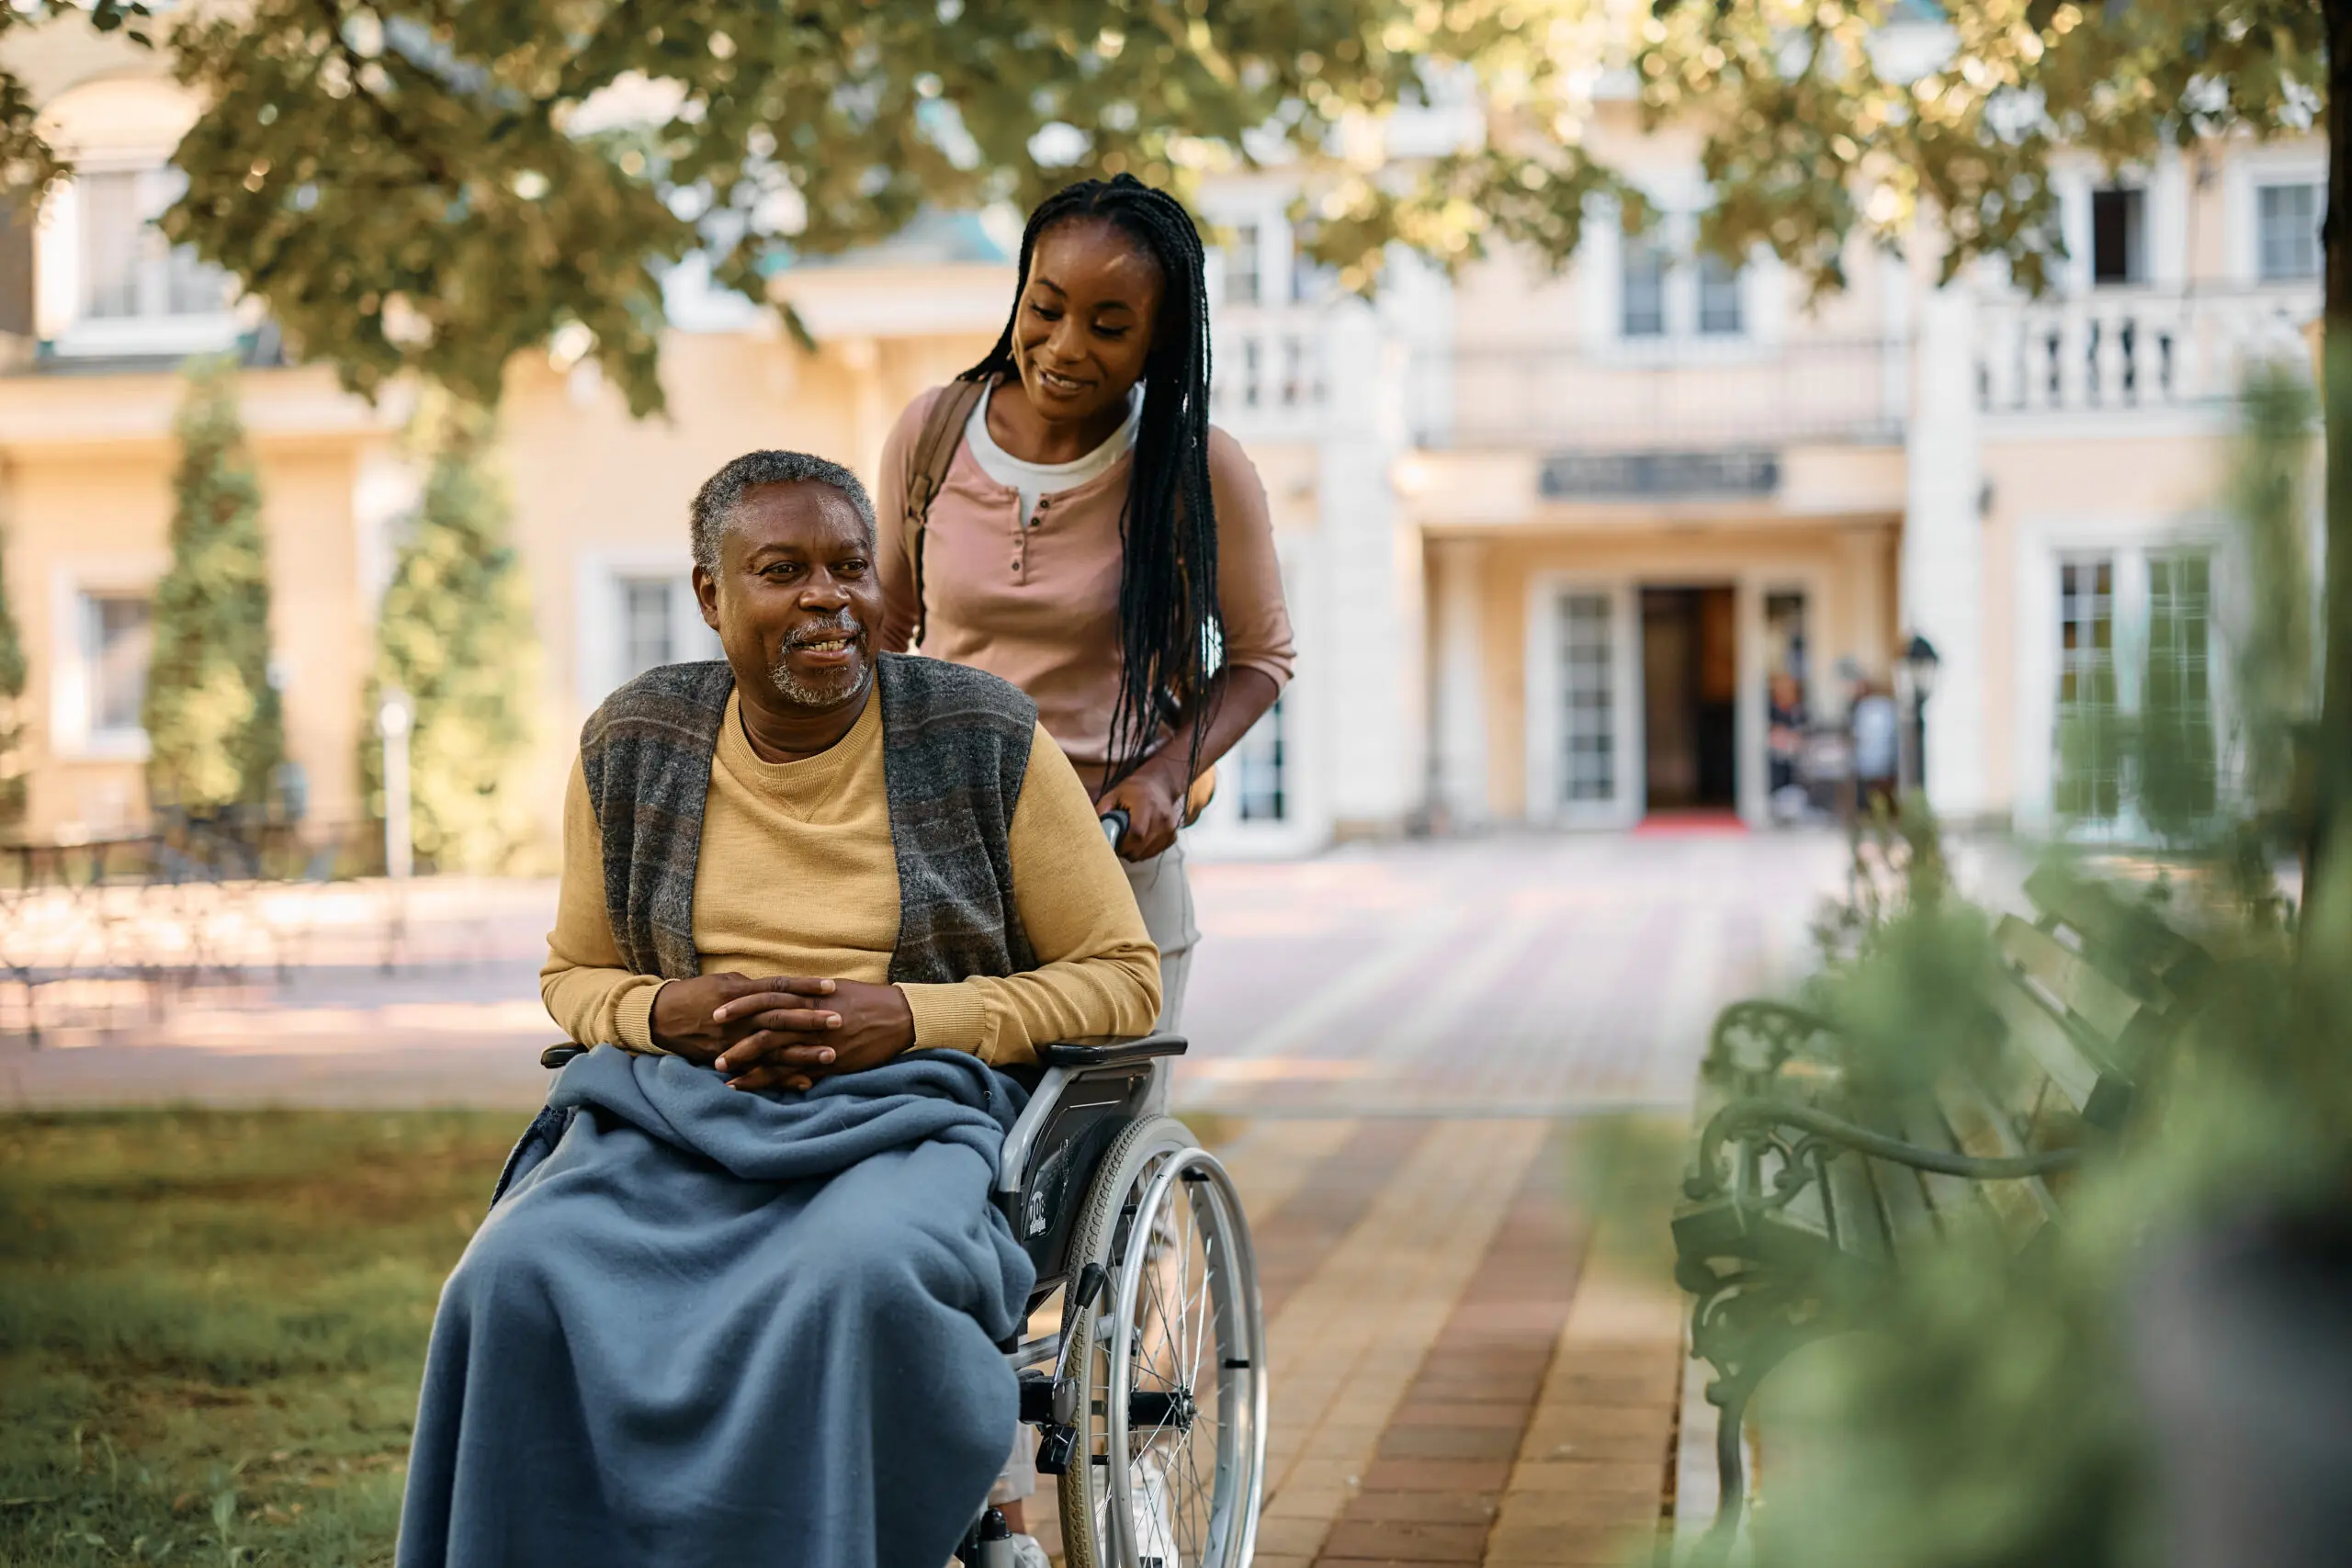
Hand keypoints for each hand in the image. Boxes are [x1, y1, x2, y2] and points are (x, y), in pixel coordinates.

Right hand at [651, 971, 841, 1077]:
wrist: (660, 1018)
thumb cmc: (695, 995)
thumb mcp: (724, 982)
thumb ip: (754, 988)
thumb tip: (782, 990)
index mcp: (739, 993)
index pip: (778, 987)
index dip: (805, 986)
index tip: (831, 987)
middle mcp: (738, 1017)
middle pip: (780, 1017)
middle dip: (810, 1020)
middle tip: (839, 1020)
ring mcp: (733, 1041)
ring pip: (773, 1048)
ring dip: (803, 1053)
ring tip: (831, 1055)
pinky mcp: (728, 1061)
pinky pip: (759, 1071)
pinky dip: (782, 1078)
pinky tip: (806, 1082)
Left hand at [711, 978, 915, 1091]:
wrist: (899, 1017)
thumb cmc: (869, 1000)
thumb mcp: (835, 990)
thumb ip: (808, 994)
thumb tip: (787, 994)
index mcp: (809, 997)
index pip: (766, 998)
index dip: (740, 1006)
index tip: (718, 1013)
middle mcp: (810, 1019)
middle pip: (764, 1029)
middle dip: (736, 1041)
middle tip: (711, 1050)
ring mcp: (818, 1042)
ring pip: (775, 1055)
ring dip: (747, 1066)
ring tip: (723, 1075)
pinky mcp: (829, 1062)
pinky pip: (795, 1074)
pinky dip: (773, 1082)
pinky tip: (755, 1088)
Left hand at [1096, 754, 1185, 861]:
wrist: (1159, 785)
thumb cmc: (1132, 791)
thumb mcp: (1113, 795)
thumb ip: (1102, 813)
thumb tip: (1092, 834)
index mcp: (1145, 804)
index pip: (1136, 834)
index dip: (1122, 845)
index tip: (1113, 844)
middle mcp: (1161, 817)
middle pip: (1140, 848)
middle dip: (1125, 850)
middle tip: (1118, 842)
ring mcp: (1169, 828)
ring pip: (1146, 854)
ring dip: (1134, 852)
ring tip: (1129, 839)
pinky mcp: (1172, 837)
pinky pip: (1154, 853)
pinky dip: (1144, 851)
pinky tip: (1140, 839)